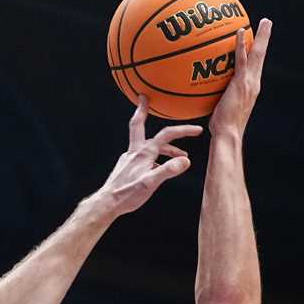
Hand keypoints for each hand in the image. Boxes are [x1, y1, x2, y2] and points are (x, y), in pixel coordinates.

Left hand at [98, 96, 202, 215]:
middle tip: (144, 99)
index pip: (166, 135)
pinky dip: (155, 158)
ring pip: (148, 146)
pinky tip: (160, 169)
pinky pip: (143, 157)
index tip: (197, 129)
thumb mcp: (150, 184)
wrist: (107, 204)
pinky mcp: (127, 167)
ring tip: (180, 156)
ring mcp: (129, 159)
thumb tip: (186, 160)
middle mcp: (135, 152)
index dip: (183, 130)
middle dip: (143, 111)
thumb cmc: (126, 195)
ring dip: (164, 148)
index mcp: (143, 153)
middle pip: (140, 126)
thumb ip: (167, 171)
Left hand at [208, 18, 271, 139]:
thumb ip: (220, 95)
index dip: (258, 51)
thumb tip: (206, 88)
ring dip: (261, 37)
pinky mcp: (241, 83)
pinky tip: (240, 32)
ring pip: (257, 54)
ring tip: (264, 22)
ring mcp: (249, 83)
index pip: (255, 65)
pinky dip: (241, 45)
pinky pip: (241, 60)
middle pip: (261, 56)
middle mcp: (254, 83)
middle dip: (265, 38)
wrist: (227, 134)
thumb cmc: (222, 127)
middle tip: (267, 23)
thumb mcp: (223, 108)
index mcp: (251, 88)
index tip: (259, 39)